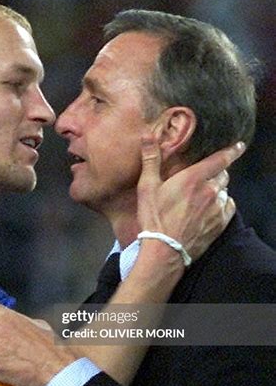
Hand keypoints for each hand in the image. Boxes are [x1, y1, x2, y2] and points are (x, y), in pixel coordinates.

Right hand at [137, 138, 243, 261]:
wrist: (164, 250)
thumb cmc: (154, 218)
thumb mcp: (147, 187)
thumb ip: (150, 159)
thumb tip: (148, 135)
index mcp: (193, 178)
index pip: (221, 158)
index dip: (232, 150)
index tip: (239, 145)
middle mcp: (210, 190)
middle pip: (223, 175)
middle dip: (217, 173)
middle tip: (204, 178)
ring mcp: (217, 208)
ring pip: (225, 192)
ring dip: (217, 191)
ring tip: (203, 197)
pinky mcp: (220, 224)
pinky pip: (228, 208)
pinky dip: (223, 205)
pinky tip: (212, 209)